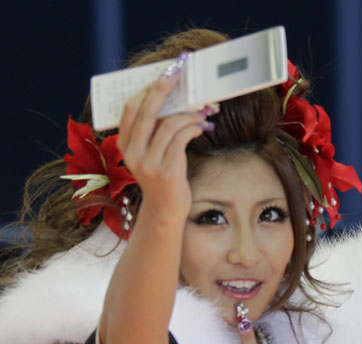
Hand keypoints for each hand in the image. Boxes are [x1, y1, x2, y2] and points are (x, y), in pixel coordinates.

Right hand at [117, 70, 210, 224]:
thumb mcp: (149, 155)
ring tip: (200, 112)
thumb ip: (153, 134)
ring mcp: (148, 162)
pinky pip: (180, 139)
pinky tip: (200, 127)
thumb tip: (171, 104)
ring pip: (168, 125)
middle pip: (147, 112)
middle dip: (163, 91)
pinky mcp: (166, 170)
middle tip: (177, 77)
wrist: (165, 211)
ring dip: (187, 114)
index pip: (130, 110)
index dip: (145, 91)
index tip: (160, 78)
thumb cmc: (161, 179)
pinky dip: (192, 128)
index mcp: (124, 145)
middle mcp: (132, 153)